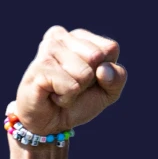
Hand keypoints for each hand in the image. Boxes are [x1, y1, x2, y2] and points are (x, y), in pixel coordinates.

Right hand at [12, 25, 126, 134]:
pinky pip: (70, 87)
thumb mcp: (108, 91)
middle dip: (91, 80)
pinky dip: (67, 98)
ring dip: (77, 90)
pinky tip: (53, 94)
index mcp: (80, 36)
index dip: (106, 71)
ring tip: (62, 89)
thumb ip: (117, 78)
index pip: (111, 48)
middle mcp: (61, 36)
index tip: (90, 79)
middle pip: (97, 57)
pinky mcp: (40, 67)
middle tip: (74, 85)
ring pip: (84, 72)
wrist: (50, 122)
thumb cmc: (79, 101)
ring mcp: (47, 49)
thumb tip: (104, 70)